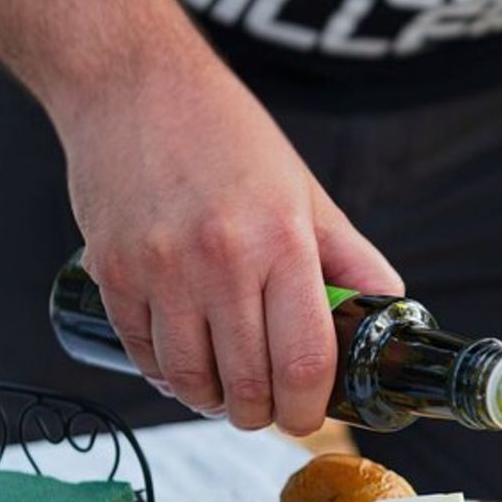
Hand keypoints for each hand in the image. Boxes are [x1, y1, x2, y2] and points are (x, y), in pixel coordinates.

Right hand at [55, 53, 402, 434]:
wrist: (134, 86)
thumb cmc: (226, 136)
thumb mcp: (306, 193)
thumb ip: (351, 259)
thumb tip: (389, 314)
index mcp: (281, 241)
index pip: (304, 360)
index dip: (309, 408)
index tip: (308, 415)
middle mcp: (221, 260)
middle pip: (248, 385)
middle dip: (263, 415)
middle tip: (268, 408)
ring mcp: (161, 270)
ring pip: (190, 381)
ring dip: (213, 403)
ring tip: (226, 391)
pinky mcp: (113, 274)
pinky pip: (143, 357)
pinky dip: (168, 377)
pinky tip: (185, 364)